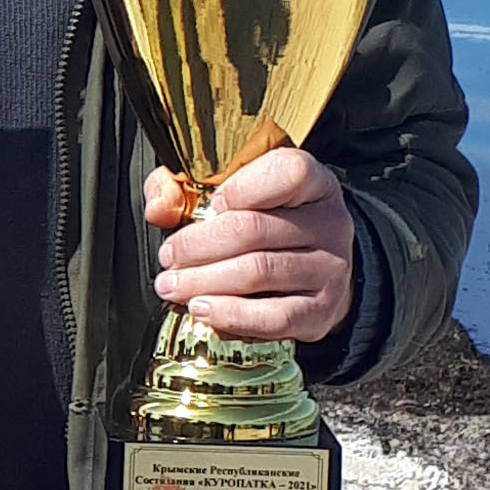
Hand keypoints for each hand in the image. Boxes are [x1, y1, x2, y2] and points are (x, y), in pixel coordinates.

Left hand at [147, 146, 357, 343]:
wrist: (317, 273)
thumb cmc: (268, 224)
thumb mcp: (233, 192)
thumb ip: (186, 188)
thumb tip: (159, 208)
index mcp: (313, 182)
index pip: (287, 173)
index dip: (238, 190)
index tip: (206, 207)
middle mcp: (328, 223)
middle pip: (255, 229)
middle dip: (198, 245)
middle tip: (169, 256)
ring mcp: (329, 269)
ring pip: (258, 272)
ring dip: (203, 281)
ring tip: (172, 285)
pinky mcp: (321, 311)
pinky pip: (272, 316)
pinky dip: (229, 314)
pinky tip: (201, 308)